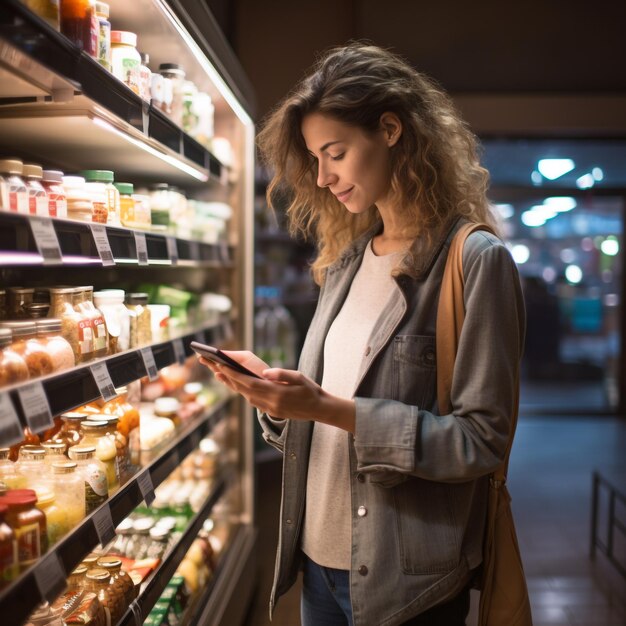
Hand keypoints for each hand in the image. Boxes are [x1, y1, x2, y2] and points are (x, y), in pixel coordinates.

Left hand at [197, 351, 354, 431]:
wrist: (319, 409)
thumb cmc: (311, 390)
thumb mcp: (300, 377)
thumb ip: (282, 374)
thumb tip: (265, 372)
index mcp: (275, 393)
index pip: (248, 383)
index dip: (232, 374)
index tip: (219, 365)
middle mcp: (269, 403)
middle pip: (242, 389)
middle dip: (226, 376)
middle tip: (211, 365)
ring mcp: (269, 409)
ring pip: (244, 395)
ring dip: (231, 384)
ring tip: (218, 372)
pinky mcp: (270, 411)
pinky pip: (251, 400)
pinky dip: (240, 390)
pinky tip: (235, 383)